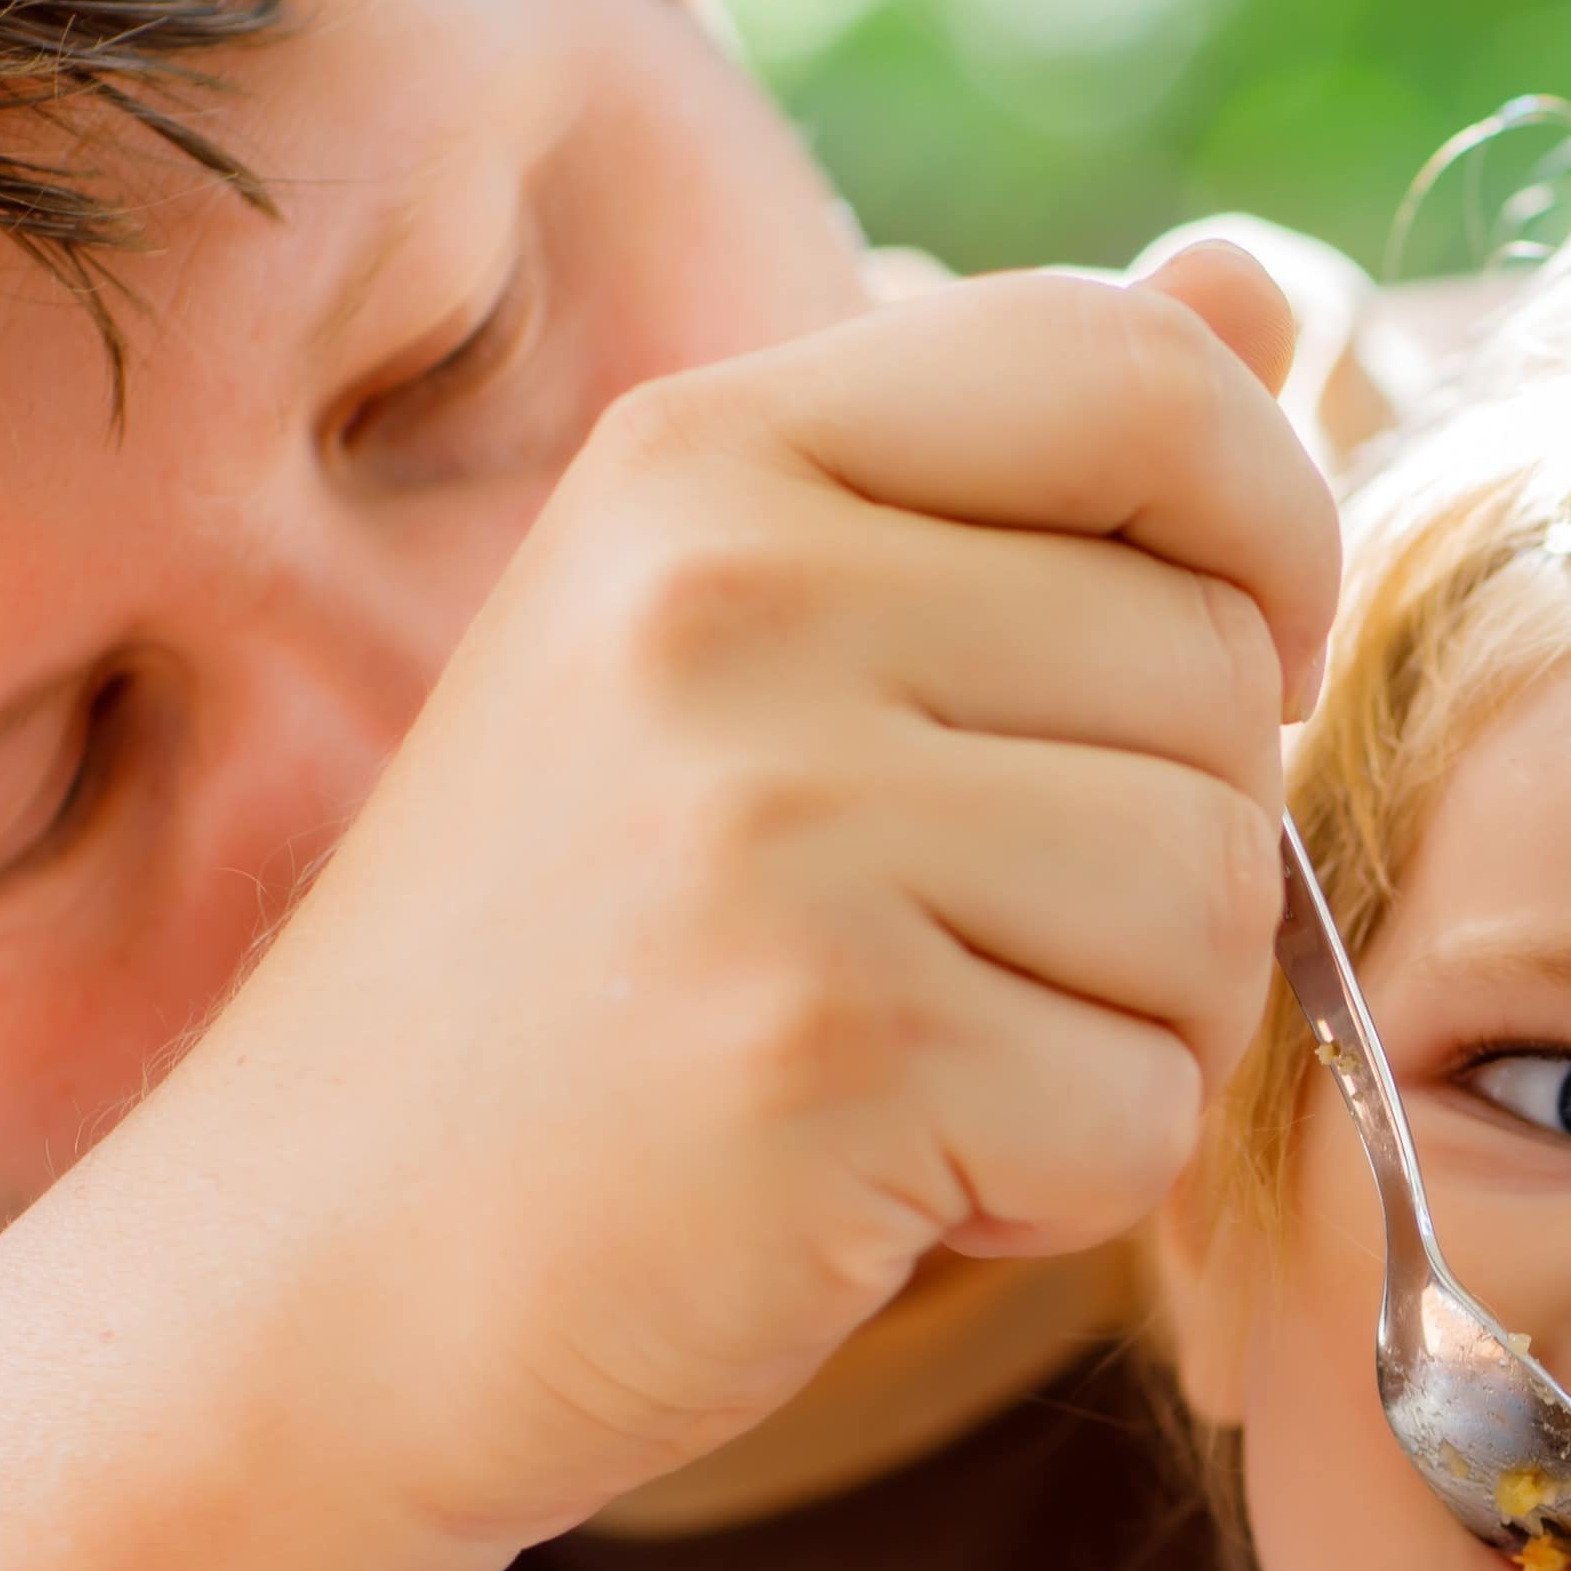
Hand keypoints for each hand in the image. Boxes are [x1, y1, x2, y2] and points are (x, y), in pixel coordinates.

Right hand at [136, 241, 1336, 1561]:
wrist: (303, 1285)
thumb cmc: (557, 986)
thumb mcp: (726, 664)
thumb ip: (998, 478)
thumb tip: (1266, 285)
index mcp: (708, 458)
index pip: (1137, 378)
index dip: (1267, 526)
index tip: (1236, 668)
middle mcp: (733, 600)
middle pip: (1214, 688)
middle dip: (1172, 863)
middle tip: (980, 962)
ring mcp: (775, 826)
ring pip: (1216, 906)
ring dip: (1131, 1037)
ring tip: (927, 1072)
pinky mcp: (830, 1053)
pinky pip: (1148, 1110)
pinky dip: (1066, 1188)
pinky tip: (893, 1183)